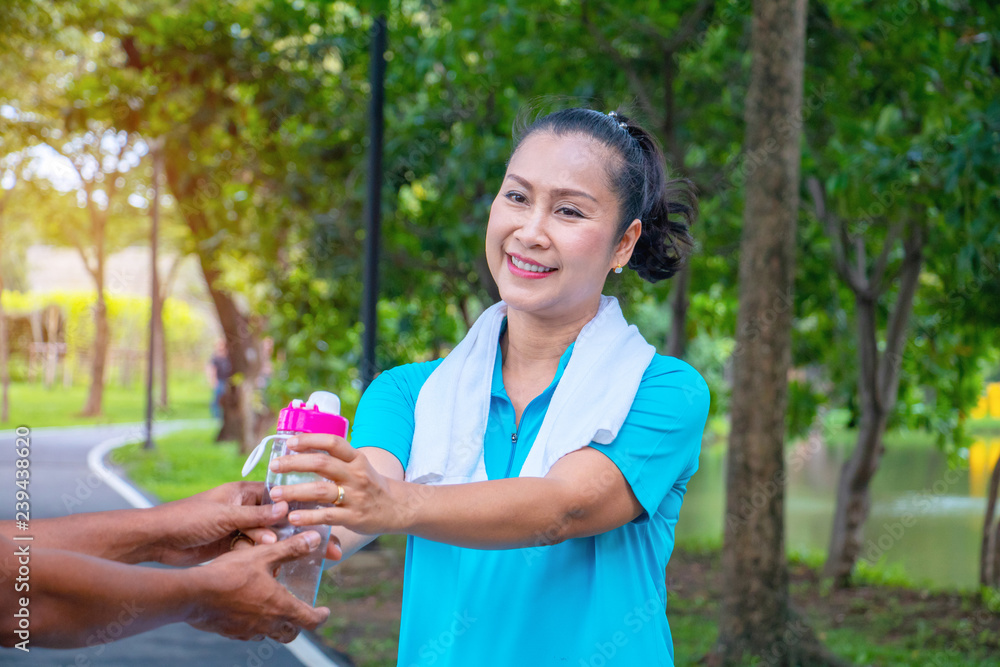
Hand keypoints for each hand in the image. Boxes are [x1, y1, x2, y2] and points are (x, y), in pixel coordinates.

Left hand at [149, 481, 286, 565]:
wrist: (160, 540)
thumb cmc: (189, 518)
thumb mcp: (226, 515)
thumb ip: (256, 515)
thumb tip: (285, 509)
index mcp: (241, 493)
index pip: (273, 494)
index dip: (288, 502)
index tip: (305, 512)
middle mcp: (241, 508)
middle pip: (270, 516)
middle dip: (280, 525)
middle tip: (297, 534)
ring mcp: (236, 526)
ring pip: (262, 533)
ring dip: (268, 540)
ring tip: (275, 547)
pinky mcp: (230, 544)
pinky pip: (250, 546)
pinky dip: (257, 551)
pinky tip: (265, 558)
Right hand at [184, 530, 330, 641]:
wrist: (194, 594)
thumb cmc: (230, 573)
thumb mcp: (264, 555)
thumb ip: (291, 548)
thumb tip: (315, 539)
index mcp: (280, 607)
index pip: (310, 620)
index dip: (320, 616)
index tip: (325, 611)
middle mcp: (267, 624)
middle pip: (290, 633)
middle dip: (299, 624)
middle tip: (301, 613)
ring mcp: (248, 631)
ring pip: (269, 634)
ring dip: (276, 624)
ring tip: (274, 609)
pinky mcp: (231, 632)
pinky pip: (249, 633)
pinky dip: (255, 624)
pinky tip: (248, 609)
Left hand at [268, 434, 404, 536]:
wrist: (396, 507)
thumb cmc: (369, 485)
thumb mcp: (358, 466)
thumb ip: (335, 460)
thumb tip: (300, 450)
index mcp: (356, 458)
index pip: (332, 442)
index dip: (310, 440)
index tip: (289, 442)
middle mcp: (356, 475)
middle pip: (322, 464)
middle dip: (294, 463)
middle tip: (274, 466)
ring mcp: (355, 496)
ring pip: (320, 490)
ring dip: (294, 491)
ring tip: (275, 494)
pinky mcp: (354, 517)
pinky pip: (327, 515)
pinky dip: (308, 516)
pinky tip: (293, 517)